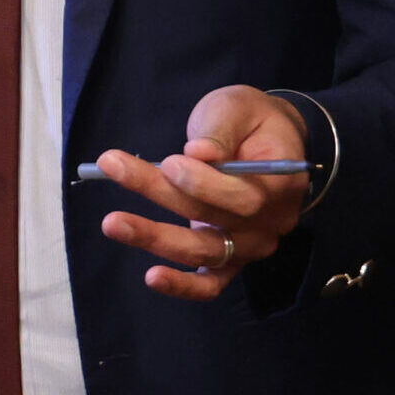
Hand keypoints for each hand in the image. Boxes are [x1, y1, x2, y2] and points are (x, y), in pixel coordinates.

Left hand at [92, 84, 310, 300]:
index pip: (244, 196)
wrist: (265, 141)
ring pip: (203, 251)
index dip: (204, 184)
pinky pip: (211, 284)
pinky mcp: (229, 258)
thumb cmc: (248, 120)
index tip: (169, 162)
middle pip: (214, 219)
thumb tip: (199, 153)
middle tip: (113, 166)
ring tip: (112, 222)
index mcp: (282, 184)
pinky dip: (183, 286)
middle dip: (160, 193)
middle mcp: (271, 223)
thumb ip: (220, 130)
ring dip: (155, 238)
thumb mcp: (237, 108)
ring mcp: (250, 246)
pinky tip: (151, 278)